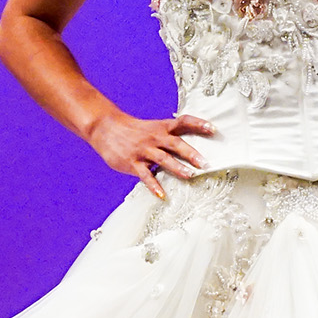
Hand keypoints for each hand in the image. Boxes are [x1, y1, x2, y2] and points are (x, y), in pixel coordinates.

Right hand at [89, 109, 216, 199]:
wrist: (105, 128)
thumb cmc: (132, 131)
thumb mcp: (152, 128)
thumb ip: (168, 136)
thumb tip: (191, 147)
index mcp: (161, 128)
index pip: (183, 122)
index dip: (198, 124)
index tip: (213, 129)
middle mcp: (155, 138)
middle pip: (176, 143)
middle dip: (191, 153)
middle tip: (206, 163)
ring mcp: (144, 150)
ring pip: (163, 159)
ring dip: (177, 167)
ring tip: (190, 175)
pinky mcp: (133, 163)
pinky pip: (145, 175)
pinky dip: (154, 185)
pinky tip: (162, 195)